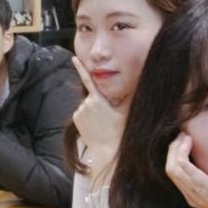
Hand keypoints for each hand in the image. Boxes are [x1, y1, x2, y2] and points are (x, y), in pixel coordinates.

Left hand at [71, 57, 124, 174]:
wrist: (106, 150)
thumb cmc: (118, 130)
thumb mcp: (125, 111)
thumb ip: (126, 96)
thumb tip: (132, 85)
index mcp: (98, 99)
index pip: (88, 79)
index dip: (81, 67)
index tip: (74, 58)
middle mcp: (86, 103)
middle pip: (93, 95)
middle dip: (100, 100)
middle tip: (109, 115)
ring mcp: (79, 111)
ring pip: (87, 104)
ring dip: (94, 109)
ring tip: (102, 122)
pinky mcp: (75, 119)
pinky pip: (82, 112)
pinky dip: (88, 115)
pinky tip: (95, 124)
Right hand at [166, 133, 207, 207]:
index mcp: (194, 198)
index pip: (174, 174)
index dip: (175, 155)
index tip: (185, 140)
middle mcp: (192, 197)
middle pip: (170, 170)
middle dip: (173, 149)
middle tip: (182, 134)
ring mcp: (199, 193)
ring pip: (174, 169)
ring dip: (177, 149)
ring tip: (185, 136)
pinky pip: (187, 171)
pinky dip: (183, 155)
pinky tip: (187, 143)